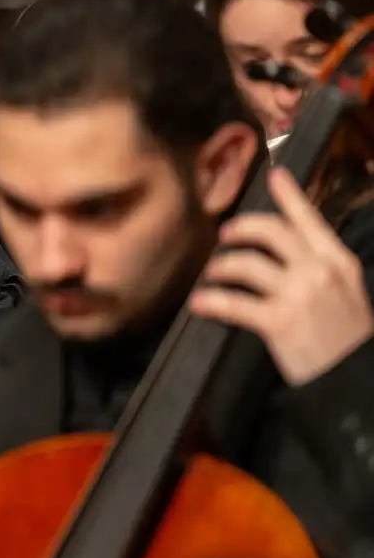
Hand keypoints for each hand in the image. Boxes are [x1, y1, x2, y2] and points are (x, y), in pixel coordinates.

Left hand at [189, 166, 373, 385]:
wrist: (355, 382)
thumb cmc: (347, 342)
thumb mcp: (348, 296)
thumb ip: (323, 271)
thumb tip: (291, 254)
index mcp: (340, 264)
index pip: (310, 220)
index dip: (290, 196)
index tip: (275, 175)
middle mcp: (320, 272)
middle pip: (271, 232)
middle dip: (242, 228)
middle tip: (226, 236)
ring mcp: (300, 295)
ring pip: (246, 263)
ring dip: (222, 266)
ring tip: (214, 274)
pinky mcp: (279, 322)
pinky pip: (233, 303)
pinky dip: (211, 301)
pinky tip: (201, 304)